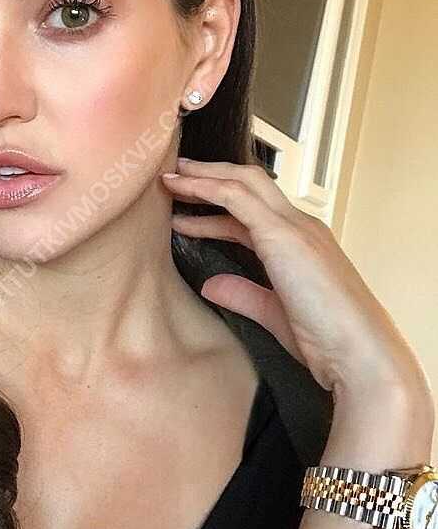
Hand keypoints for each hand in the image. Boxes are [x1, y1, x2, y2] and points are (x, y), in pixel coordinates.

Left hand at [161, 158, 430, 405]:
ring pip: (242, 182)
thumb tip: (209, 285)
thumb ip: (242, 294)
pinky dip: (206, 188)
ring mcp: (294, 225)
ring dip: (203, 177)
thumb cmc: (326, 340)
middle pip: (249, 183)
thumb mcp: (273, 312)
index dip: (217, 207)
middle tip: (175, 176)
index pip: (253, 212)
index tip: (186, 208)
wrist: (359, 352)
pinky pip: (235, 197)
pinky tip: (182, 189)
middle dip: (210, 175)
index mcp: (302, 242)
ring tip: (170, 179)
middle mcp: (301, 225)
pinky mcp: (283, 234)